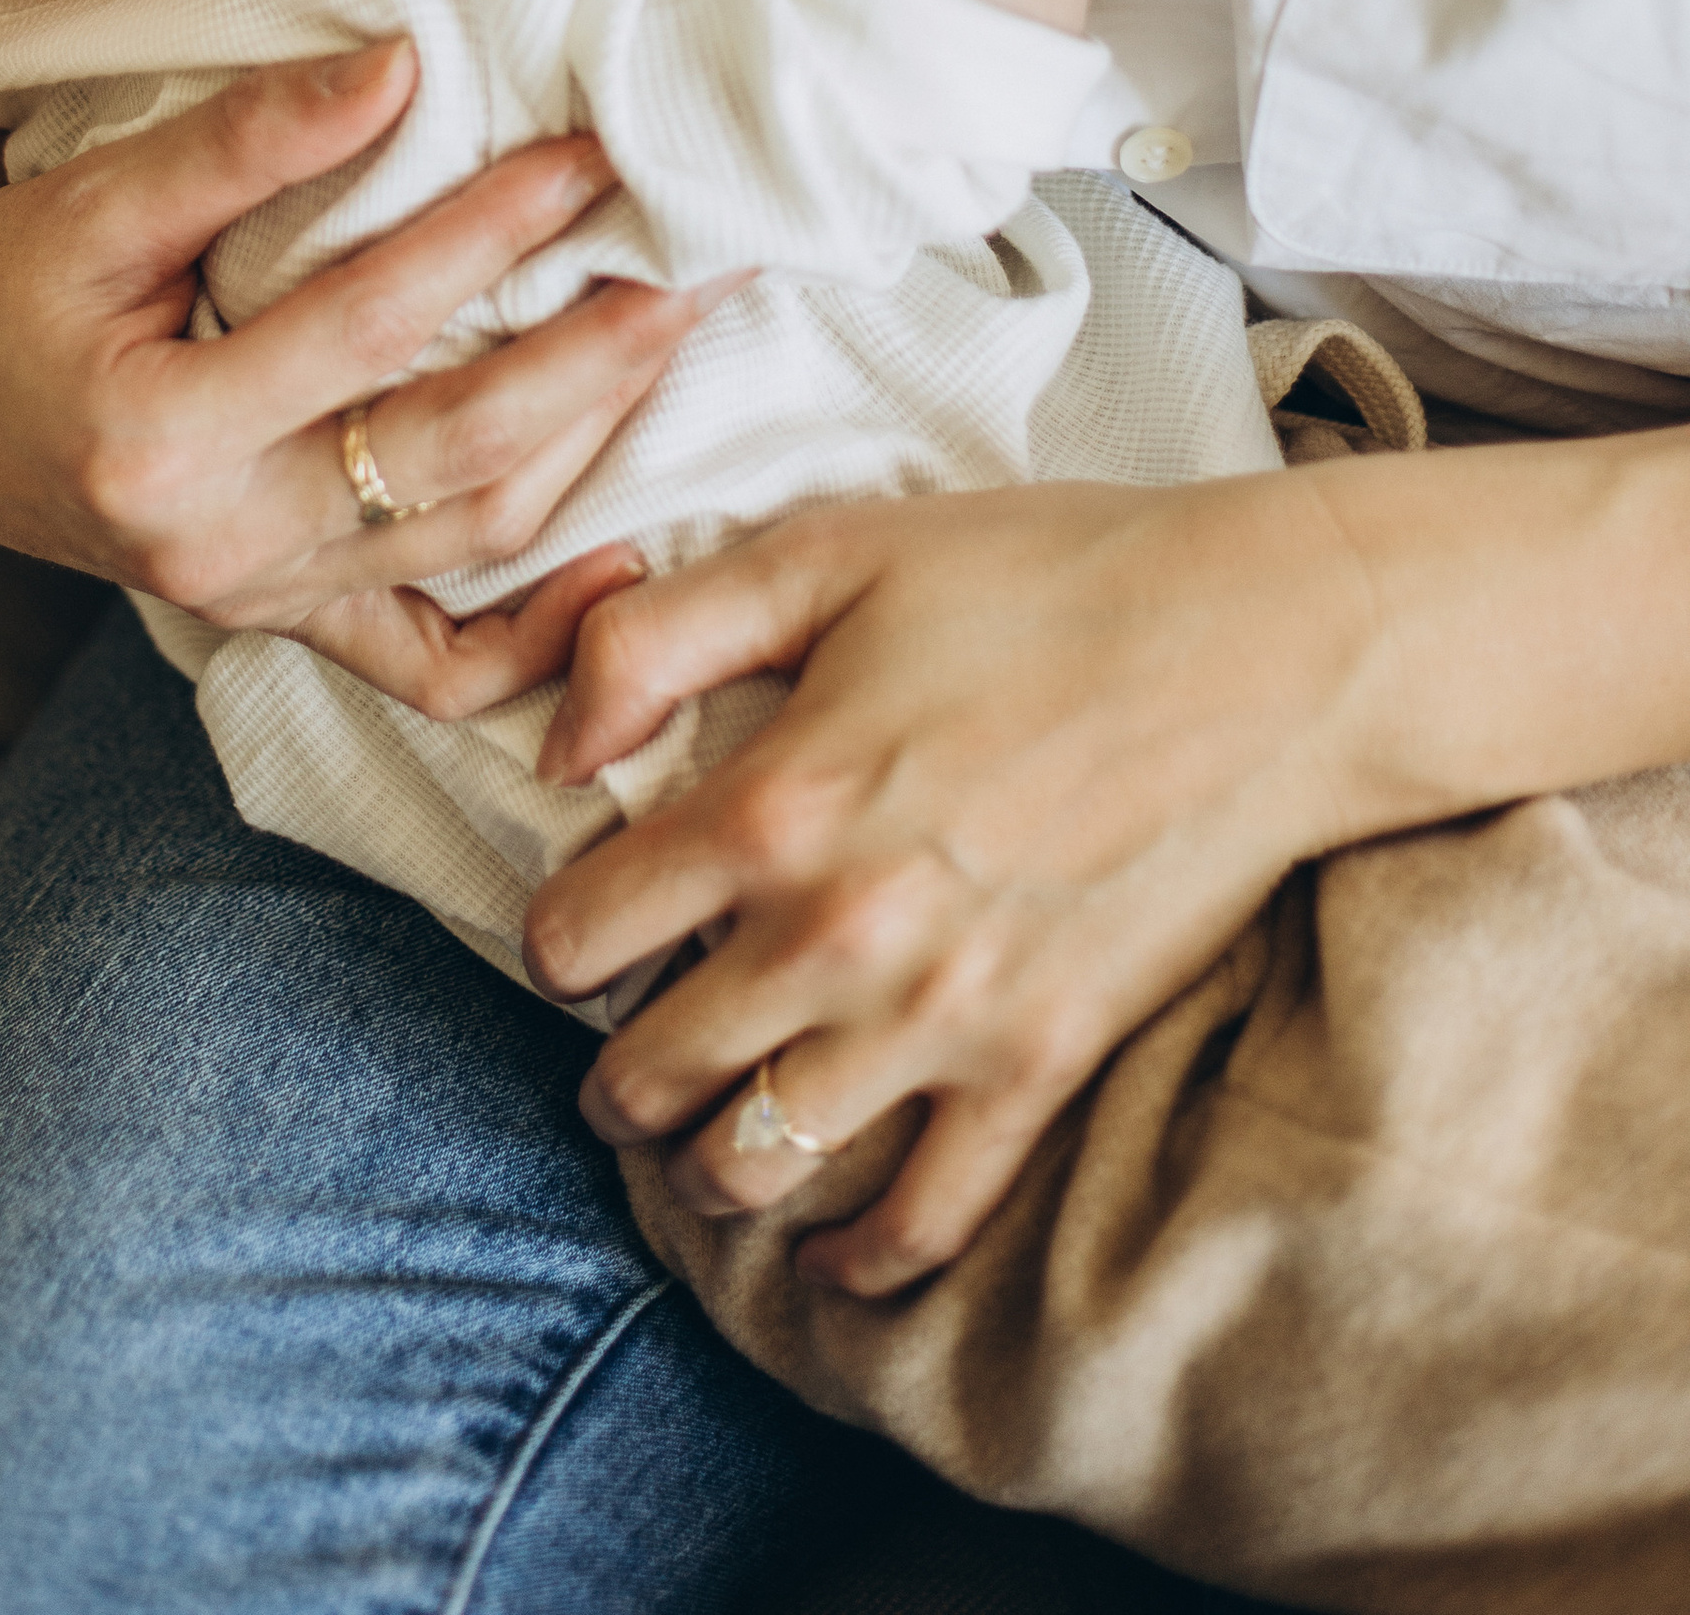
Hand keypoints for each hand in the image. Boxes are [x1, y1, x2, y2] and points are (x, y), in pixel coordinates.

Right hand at [0, 47, 736, 715]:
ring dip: (592, 456)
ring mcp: (254, 598)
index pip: (369, 323)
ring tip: (677, 350)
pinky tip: (622, 574)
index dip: (489, 232)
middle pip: (453, 458)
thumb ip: (246, 137)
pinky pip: (425, 663)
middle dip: (593, 362)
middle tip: (702, 270)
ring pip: (465, 552)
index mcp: (160, 435)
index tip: (591, 156)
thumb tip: (400, 62)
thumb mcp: (93, 195)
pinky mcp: (275, 617)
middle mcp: (216, 545)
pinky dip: (531, 641)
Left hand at [522, 469, 1383, 1291]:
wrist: (1258, 649)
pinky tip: (829, 1255)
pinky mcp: (1040, 1067)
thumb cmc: (1039, 579)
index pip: (579, 933)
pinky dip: (859, 1259)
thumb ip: (655, 637)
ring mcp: (940, 1020)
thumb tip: (558, 745)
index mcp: (768, 805)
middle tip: (619, 1053)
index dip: (554, 936)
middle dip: (610, 1074)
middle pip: (650, 1073)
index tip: (576, 931)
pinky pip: (923, 1220)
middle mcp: (835, 937)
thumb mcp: (825, 551)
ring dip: (703, 1168)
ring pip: (756, 1165)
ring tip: (698, 1141)